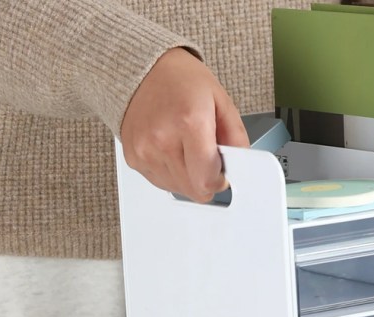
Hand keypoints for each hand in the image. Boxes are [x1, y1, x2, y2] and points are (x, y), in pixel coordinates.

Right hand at [120, 48, 248, 202]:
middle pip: (194, 190)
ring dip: (189, 177)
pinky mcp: (132, 157)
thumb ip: (236, 137)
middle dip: (207, 179)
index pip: (208, 180)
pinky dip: (171, 173)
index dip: (221, 180)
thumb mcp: (221, 102)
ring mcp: (144, 150)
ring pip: (177, 189)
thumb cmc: (182, 80)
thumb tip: (241, 164)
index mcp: (189, 124)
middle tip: (208, 157)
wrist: (143, 68)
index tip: (223, 171)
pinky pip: (160, 182)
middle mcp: (162, 140)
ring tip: (188, 148)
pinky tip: (173, 150)